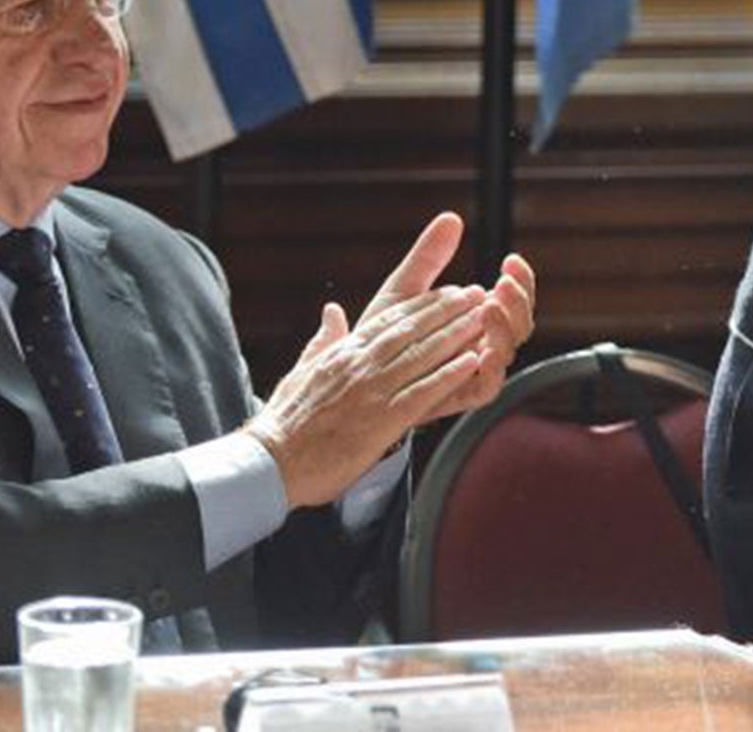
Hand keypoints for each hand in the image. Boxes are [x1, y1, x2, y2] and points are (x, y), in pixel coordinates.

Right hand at [248, 284, 491, 507]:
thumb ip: (323, 341)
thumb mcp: (302, 370)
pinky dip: (449, 375)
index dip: (424, 303)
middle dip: (447, 309)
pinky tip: (472, 362)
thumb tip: (332, 312)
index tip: (448, 291)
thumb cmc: (284, 421)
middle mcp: (360, 365)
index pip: (390, 320)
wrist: (269, 461)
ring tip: (483, 318)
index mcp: (344, 352)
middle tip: (476, 293)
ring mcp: (372, 391)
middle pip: (412, 330)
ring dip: (456, 334)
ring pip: (422, 355)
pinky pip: (422, 393)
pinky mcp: (381, 421)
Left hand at [351, 213, 537, 417]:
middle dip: (519, 301)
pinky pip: (487, 387)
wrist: (353, 379)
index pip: (513, 297)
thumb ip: (428, 257)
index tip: (511, 260)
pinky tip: (482, 350)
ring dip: (506, 328)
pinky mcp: (461, 395)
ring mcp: (473, 370)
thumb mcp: (404, 290)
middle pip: (520, 323)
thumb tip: (450, 218)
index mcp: (476, 317)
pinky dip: (491, 369)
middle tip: (503, 283)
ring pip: (508, 352)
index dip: (521, 279)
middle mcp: (481, 342)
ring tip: (489, 306)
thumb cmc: (381, 335)